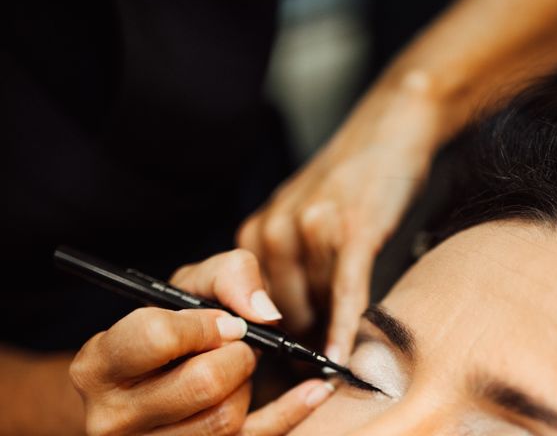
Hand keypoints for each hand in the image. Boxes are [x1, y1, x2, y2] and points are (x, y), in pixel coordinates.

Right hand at [70, 249, 333, 434]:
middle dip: (236, 355)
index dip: (203, 324)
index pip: (157, 337)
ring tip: (236, 368)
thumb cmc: (169, 328)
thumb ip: (229, 276)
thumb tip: (264, 314)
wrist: (145, 382)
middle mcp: (113, 416)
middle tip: (238, 345)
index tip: (225, 323)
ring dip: (246, 385)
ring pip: (224, 421)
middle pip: (202, 384)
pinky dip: (290, 414)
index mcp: (100, 363)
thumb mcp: (189, 286)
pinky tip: (315, 390)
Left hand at [238, 70, 441, 362]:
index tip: (281, 365)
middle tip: (317, 364)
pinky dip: (344, 328)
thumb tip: (286, 327)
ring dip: (329, 333)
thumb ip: (283, 265)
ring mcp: (312, 230)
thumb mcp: (295, 217)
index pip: (250, 306)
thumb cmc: (342, 180)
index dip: (268, 339)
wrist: (385, 130)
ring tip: (341, 352)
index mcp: (255, 232)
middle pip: (283, 313)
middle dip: (302, 341)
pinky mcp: (352, 232)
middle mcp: (275, 231)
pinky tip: (343, 358)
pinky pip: (344, 293)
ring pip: (316, 306)